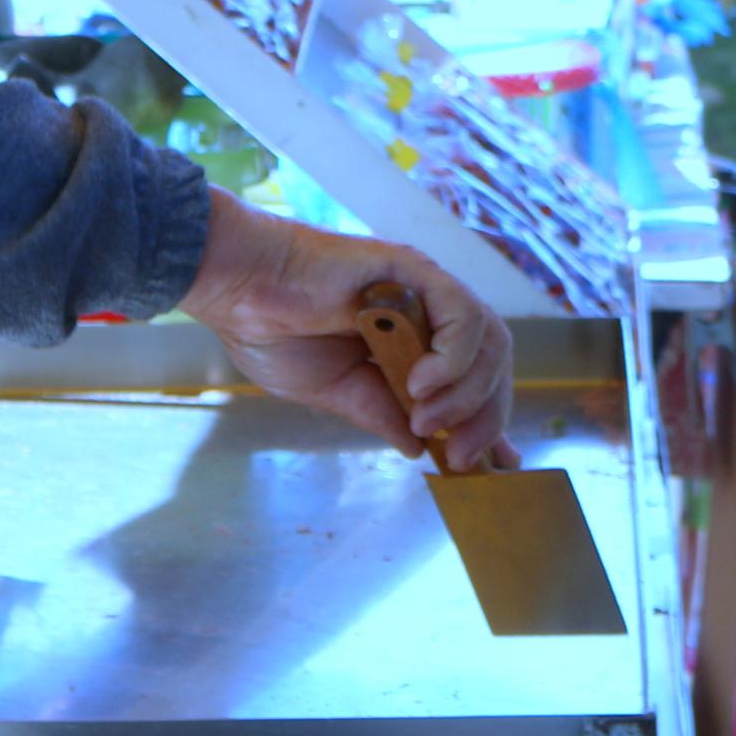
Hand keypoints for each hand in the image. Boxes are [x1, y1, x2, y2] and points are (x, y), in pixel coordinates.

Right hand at [180, 191, 518, 468]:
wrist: (238, 289)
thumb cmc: (273, 330)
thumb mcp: (335, 392)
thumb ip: (379, 413)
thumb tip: (419, 449)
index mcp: (409, 342)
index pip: (473, 379)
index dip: (490, 420)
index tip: (498, 465)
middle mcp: (426, 313)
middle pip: (491, 363)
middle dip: (484, 417)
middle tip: (458, 456)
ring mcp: (423, 290)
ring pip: (487, 340)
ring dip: (467, 391)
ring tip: (427, 420)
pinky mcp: (412, 269)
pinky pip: (462, 311)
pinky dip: (454, 354)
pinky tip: (422, 382)